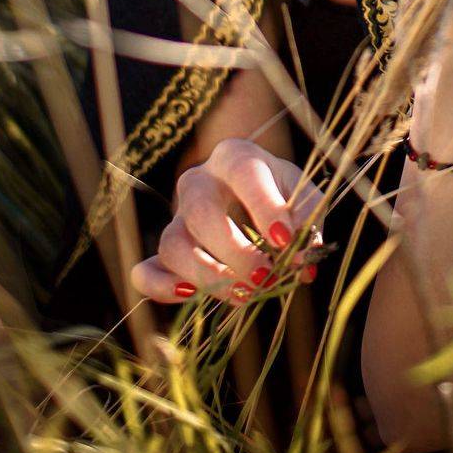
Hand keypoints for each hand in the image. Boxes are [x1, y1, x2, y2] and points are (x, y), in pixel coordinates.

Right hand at [129, 139, 324, 305]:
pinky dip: (161, 287)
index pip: (244, 172)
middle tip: (264, 276)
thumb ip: (307, 220)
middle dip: (234, 250)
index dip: (264, 207)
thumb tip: (302, 259)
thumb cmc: (279, 192)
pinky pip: (146, 270)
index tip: (286, 240)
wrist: (251, 194)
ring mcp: (176, 216)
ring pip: (172, 243)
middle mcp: (198, 182)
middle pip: (201, 211)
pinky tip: (190, 296)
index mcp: (235, 157)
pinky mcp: (164, 250)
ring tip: (242, 294)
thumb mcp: (301, 193)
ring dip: (206, 274)